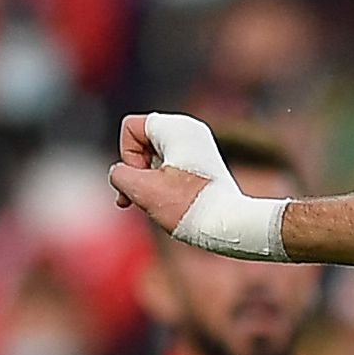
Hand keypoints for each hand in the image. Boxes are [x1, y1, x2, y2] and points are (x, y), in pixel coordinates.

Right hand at [106, 112, 217, 238]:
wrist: (234, 227)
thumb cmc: (191, 207)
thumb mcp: (141, 189)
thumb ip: (119, 174)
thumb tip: (123, 173)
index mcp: (178, 127)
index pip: (131, 129)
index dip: (128, 155)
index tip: (144, 178)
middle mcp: (192, 131)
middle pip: (143, 144)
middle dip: (137, 172)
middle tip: (141, 200)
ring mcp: (200, 147)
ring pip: (156, 159)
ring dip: (149, 182)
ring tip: (159, 206)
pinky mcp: (206, 165)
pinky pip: (172, 168)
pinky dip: (165, 185)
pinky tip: (169, 206)